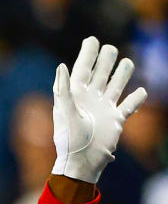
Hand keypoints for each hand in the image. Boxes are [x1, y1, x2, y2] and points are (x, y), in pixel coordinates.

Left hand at [52, 36, 147, 183]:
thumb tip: (61, 66)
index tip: (92, 39)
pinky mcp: (116, 120)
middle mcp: (91, 99)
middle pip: (102, 73)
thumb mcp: (64, 114)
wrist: (82, 163)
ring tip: (126, 63)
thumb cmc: (69, 141)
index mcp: (76, 96)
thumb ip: (62, 90)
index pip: (83, 69)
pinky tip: (141, 92)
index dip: (87, 54)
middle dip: (106, 60)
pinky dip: (137, 99)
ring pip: (117, 85)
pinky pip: (129, 105)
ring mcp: (105, 108)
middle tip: (109, 49)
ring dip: (122, 74)